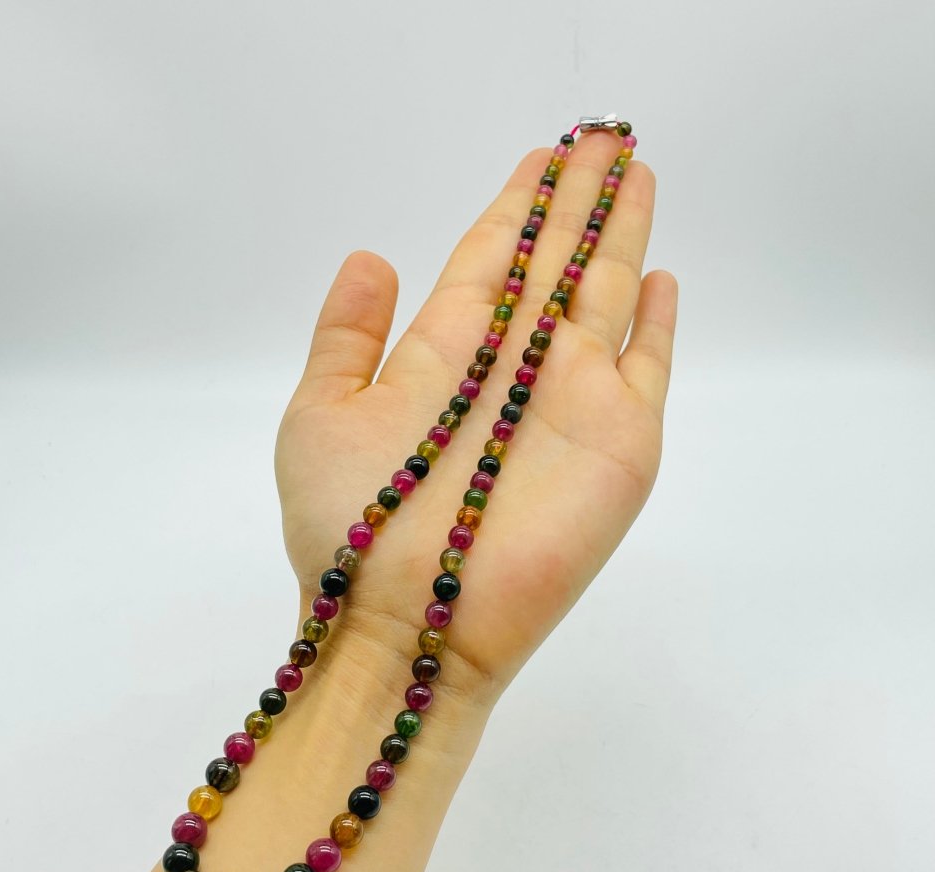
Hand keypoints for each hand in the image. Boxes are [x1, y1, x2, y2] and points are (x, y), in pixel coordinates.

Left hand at [274, 129, 676, 705]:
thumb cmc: (349, 529)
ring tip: (634, 170)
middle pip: (553, 264)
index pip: (491, 262)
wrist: (405, 626)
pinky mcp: (620, 444)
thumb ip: (346, 337)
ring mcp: (571, 403)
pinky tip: (660, 279)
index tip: (540, 158)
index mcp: (445, 356)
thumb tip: (373, 257)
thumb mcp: (320, 415)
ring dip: (620, 234)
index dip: (515, 208)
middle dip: (577, 202)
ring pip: (602, 297)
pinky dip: (656, 326)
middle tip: (601, 136)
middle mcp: (512, 370)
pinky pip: (646, 369)